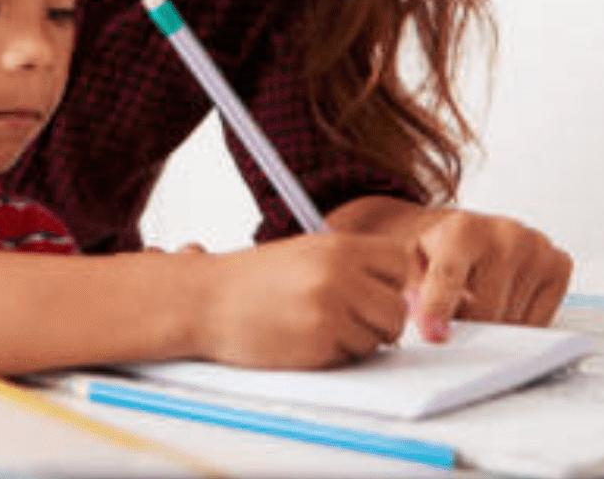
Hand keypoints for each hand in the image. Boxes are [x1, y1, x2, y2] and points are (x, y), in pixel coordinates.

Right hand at [193, 232, 411, 368]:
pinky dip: (333, 355)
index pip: (399, 263)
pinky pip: (349, 357)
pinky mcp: (317, 342)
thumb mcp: (303, 254)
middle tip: (352, 322)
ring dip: (356, 341)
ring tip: (319, 328)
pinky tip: (303, 340)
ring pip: (377, 338)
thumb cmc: (251, 280)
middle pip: (396, 309)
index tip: (368, 291)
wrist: (203, 301)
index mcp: (337, 246)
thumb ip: (348, 265)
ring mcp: (329, 309)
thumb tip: (394, 293)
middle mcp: (338, 274)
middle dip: (380, 322)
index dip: (389, 282)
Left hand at [410, 208, 571, 340]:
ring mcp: (537, 248)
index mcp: (463, 228)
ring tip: (476, 300)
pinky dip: (516, 323)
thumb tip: (432, 327)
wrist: (460, 231)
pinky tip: (501, 301)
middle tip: (452, 316)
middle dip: (464, 326)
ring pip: (512, 321)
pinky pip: (538, 321)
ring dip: (490, 325)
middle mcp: (505, 233)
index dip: (438, 310)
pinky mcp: (559, 265)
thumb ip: (412, 293)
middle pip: (484, 310)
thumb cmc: (434, 250)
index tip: (433, 335)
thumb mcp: (408, 264)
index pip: (449, 276)